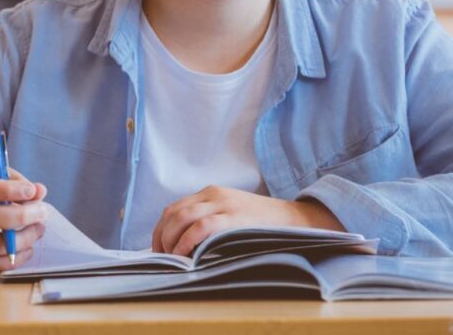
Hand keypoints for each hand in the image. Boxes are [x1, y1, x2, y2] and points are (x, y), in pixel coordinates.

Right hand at [0, 165, 47, 272]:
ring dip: (22, 240)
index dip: (8, 191)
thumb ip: (19, 183)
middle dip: (21, 217)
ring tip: (38, 230)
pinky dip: (13, 260)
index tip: (31, 191)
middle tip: (42, 212)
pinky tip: (28, 249)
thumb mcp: (0, 175)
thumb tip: (39, 192)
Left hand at [152, 185, 343, 255]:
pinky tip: (184, 255)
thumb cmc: (260, 224)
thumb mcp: (231, 213)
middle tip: (161, 257)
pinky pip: (202, 226)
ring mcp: (224, 204)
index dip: (160, 229)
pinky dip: (187, 241)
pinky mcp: (234, 217)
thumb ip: (209, 220)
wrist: (294, 219)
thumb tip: (181, 244)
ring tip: (171, 258)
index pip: (174, 208)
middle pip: (173, 212)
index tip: (158, 248)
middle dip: (161, 236)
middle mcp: (213, 194)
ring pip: (183, 218)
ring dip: (170, 240)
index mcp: (210, 192)